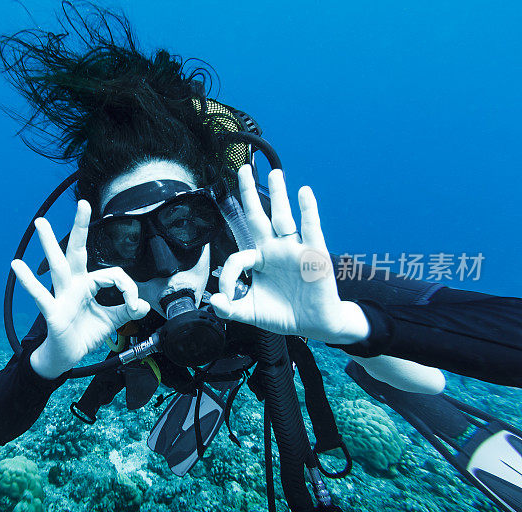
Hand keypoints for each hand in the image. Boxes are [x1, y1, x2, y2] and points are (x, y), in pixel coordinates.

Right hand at [12, 200, 149, 378]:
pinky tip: (17, 265)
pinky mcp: (53, 312)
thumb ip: (127, 310)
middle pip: (76, 251)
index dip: (127, 287)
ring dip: (49, 244)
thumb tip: (143, 304)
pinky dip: (29, 281)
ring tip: (40, 222)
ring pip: (57, 266)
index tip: (134, 303)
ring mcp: (61, 296)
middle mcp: (73, 285)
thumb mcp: (112, 320)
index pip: (112, 275)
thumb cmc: (85, 333)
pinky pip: (41, 296)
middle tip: (82, 204)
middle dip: (80, 227)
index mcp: (87, 284)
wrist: (67, 355)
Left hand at [209, 165, 369, 343]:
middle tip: (243, 169)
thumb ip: (229, 309)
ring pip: (283, 217)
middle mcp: (274, 250)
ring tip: (274, 173)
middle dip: (249, 193)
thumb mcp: (250, 313)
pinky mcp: (313, 254)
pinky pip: (310, 228)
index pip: (237, 257)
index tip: (225, 296)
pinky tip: (304, 193)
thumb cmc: (284, 314)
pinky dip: (308, 210)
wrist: (315, 324)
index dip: (228, 276)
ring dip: (279, 194)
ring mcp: (294, 249)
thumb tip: (214, 301)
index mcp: (259, 260)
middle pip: (258, 216)